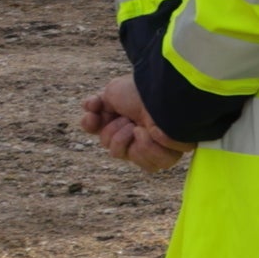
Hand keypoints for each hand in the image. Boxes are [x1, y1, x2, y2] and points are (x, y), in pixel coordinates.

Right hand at [77, 76, 193, 174]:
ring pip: (129, 158)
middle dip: (113, 133)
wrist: (162, 95)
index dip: (91, 124)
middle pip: (113, 150)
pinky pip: (152, 165)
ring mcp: (153, 146)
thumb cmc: (139, 91)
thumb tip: (90, 108)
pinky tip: (151, 133)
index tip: (93, 115)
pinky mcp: (168, 154)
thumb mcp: (112, 92)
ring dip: (126, 140)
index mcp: (124, 121)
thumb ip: (97, 104)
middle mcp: (137, 135)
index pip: (101, 133)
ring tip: (138, 127)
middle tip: (127, 120)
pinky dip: (147, 148)